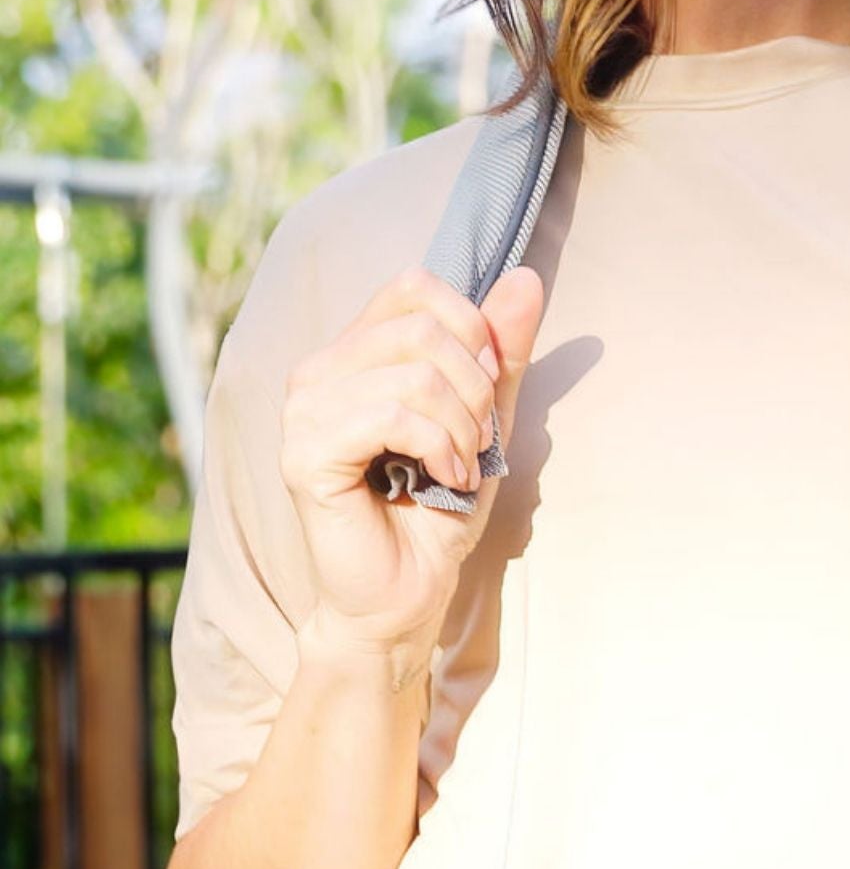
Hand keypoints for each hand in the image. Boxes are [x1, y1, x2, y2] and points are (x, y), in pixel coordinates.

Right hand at [279, 264, 544, 657]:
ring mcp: (303, 411)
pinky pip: (392, 416)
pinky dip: (438, 447)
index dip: (469, 326)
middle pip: (422, 327)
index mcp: (355, 350)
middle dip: (474, 386)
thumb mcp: (487, 415)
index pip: (415, 285)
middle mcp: (318, 371)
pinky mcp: (304, 454)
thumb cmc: (439, 504)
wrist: (408, 591)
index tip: (487, 384)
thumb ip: (502, 349)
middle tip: (476, 439)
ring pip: (414, 373)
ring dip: (460, 426)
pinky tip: (442, 478)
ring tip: (458, 466)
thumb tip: (526, 276)